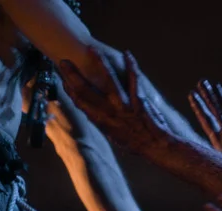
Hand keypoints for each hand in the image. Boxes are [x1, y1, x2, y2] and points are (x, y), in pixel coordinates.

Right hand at [59, 48, 174, 151]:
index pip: (81, 104)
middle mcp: (111, 114)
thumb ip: (105, 124)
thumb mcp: (116, 137)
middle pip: (86, 91)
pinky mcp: (140, 102)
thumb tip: (95, 114)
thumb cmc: (139, 144)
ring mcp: (125, 107)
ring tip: (92, 49)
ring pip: (109, 81)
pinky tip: (127, 54)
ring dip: (99, 63)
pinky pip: (134, 80)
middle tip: (64, 62)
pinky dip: (131, 66)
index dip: (70, 91)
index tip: (63, 79)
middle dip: (73, 75)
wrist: (158, 148)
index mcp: (103, 122)